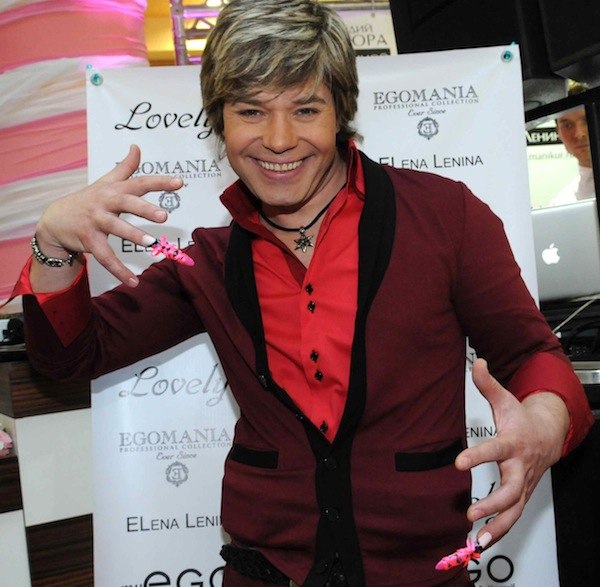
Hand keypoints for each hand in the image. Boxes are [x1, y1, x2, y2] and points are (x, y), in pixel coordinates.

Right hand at [33, 145, 182, 287]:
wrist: (55, 220)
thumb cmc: (89, 199)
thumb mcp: (106, 182)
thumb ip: (125, 167)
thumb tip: (137, 146)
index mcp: (114, 189)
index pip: (139, 183)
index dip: (159, 182)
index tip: (180, 183)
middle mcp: (105, 202)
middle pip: (126, 203)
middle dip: (144, 208)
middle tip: (164, 215)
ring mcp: (96, 221)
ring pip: (115, 228)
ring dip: (133, 235)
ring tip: (151, 243)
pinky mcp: (89, 240)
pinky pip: (106, 257)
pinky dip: (119, 271)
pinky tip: (134, 282)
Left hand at [455, 358, 569, 546]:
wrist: (548, 433)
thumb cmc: (521, 418)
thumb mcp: (505, 400)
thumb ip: (487, 384)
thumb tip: (477, 363)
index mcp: (513, 443)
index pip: (495, 450)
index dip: (478, 456)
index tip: (460, 463)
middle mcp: (520, 467)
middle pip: (511, 490)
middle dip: (492, 503)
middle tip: (471, 512)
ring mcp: (523, 484)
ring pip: (514, 510)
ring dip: (497, 526)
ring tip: (478, 540)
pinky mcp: (522, 495)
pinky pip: (513, 516)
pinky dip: (500, 531)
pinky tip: (482, 543)